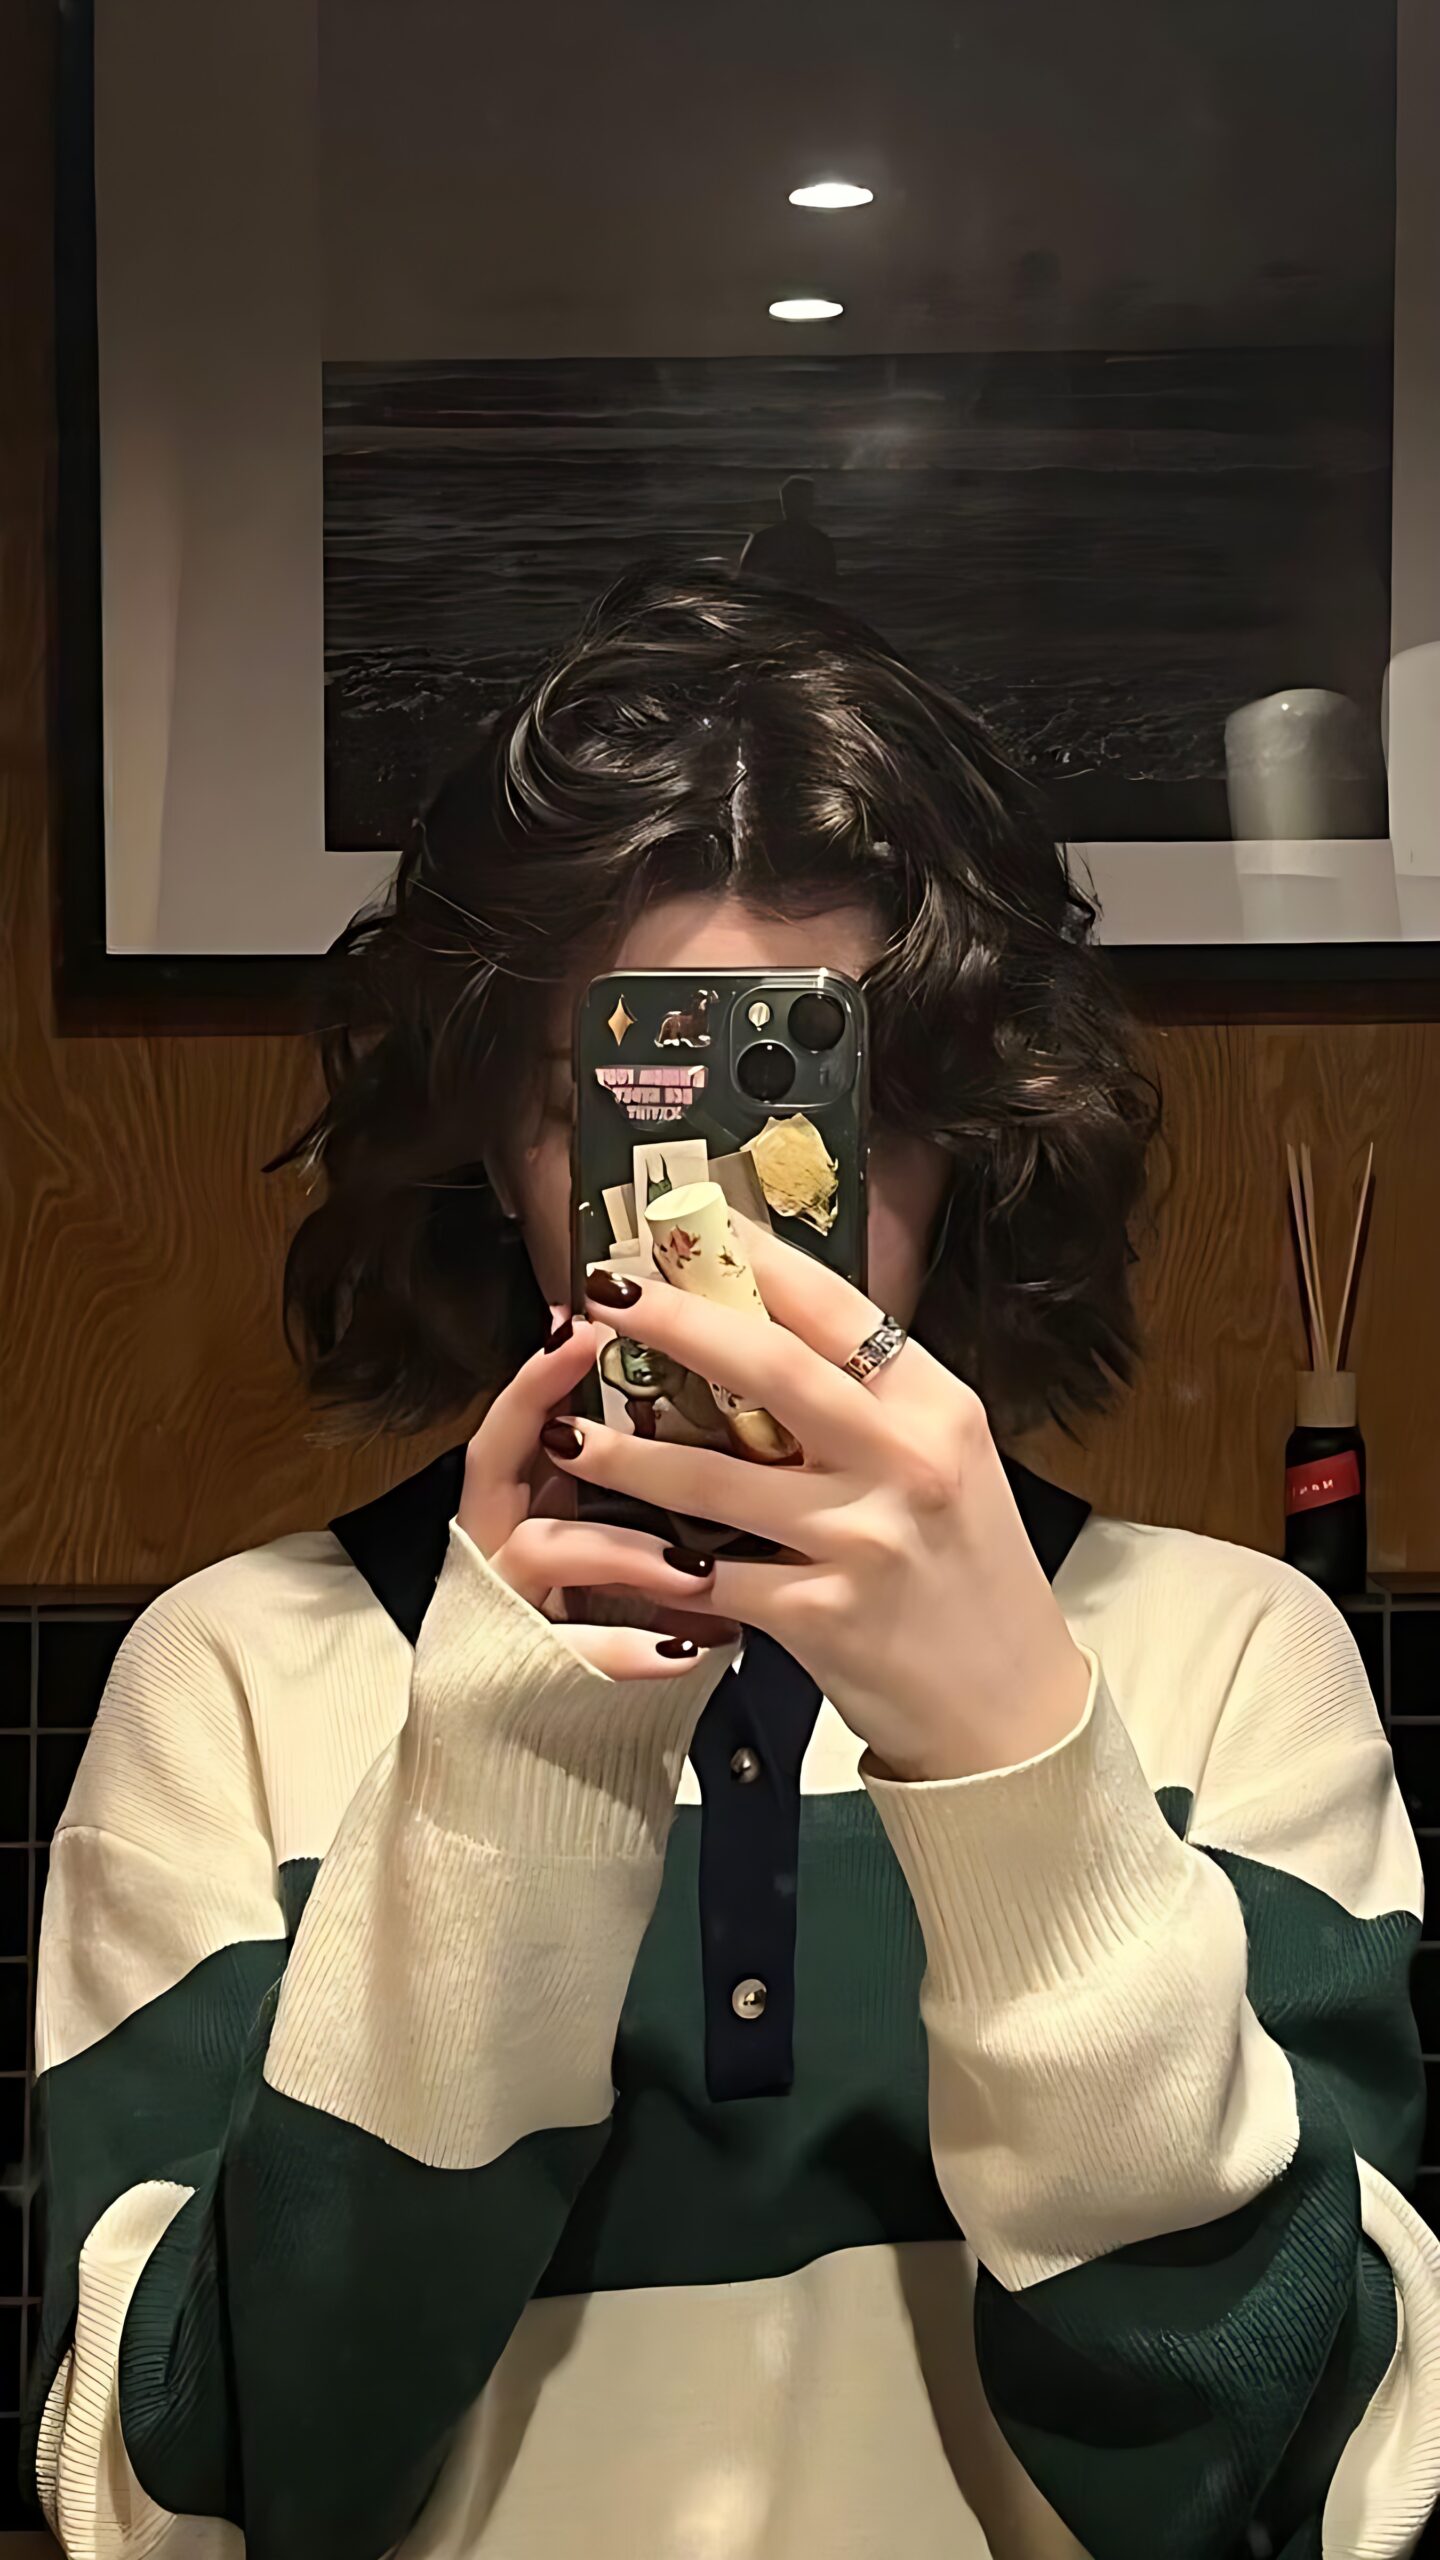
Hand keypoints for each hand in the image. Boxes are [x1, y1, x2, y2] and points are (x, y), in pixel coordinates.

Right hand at [457, 1322, 739, 1681]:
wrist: (539, 1762)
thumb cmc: (601, 1638)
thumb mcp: (620, 1553)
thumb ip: (642, 1490)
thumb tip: (730, 1416)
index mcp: (521, 1508)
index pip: (518, 1422)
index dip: (538, 1374)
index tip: (579, 1323)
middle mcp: (497, 1549)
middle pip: (495, 1463)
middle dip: (538, 1417)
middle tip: (597, 1389)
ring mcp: (503, 1611)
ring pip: (542, 1553)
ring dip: (623, 1551)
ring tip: (695, 1569)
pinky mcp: (522, 1681)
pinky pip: (574, 1658)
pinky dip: (632, 1652)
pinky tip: (691, 1650)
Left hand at [542, 1224, 1088, 1780]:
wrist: (1008, 1709)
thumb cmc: (972, 1575)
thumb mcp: (950, 1465)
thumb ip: (874, 1407)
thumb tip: (775, 1329)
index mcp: (937, 1407)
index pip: (838, 1308)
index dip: (758, 1260)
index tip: (693, 1225)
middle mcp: (905, 1461)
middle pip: (768, 1368)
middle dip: (673, 1321)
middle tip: (602, 1291)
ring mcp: (861, 1540)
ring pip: (714, 1479)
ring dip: (625, 1453)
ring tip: (561, 1430)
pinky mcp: (820, 1615)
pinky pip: (711, 1577)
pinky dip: (650, 1564)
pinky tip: (600, 1547)